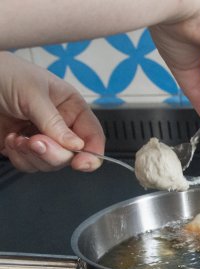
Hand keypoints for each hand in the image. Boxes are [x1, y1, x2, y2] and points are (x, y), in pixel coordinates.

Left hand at [0, 52, 104, 172]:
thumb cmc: (5, 73)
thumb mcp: (34, 94)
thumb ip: (54, 122)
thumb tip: (76, 145)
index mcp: (71, 107)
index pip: (92, 135)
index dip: (92, 152)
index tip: (81, 163)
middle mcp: (59, 125)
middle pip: (71, 154)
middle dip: (54, 153)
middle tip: (36, 142)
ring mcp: (40, 137)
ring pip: (50, 163)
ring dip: (33, 156)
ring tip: (19, 138)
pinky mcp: (21, 148)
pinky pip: (29, 165)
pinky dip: (19, 157)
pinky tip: (11, 139)